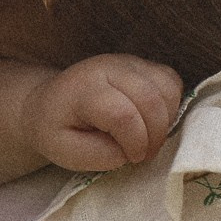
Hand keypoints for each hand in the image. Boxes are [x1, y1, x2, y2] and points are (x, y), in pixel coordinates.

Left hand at [26, 54, 182, 171]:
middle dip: (155, 135)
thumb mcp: (65, 152)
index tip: (130, 158)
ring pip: (168, 88)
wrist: (48, 103)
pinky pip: (172, 82)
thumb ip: (100, 155)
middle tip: (143, 155)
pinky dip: (171, 106)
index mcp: (84, 88)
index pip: (122, 115)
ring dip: (166, 121)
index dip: (135, 143)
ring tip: (147, 138)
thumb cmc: (56, 130)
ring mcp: (128, 61)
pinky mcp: (143, 64)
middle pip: (151, 99)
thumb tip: (132, 150)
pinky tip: (152, 121)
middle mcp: (108, 67)